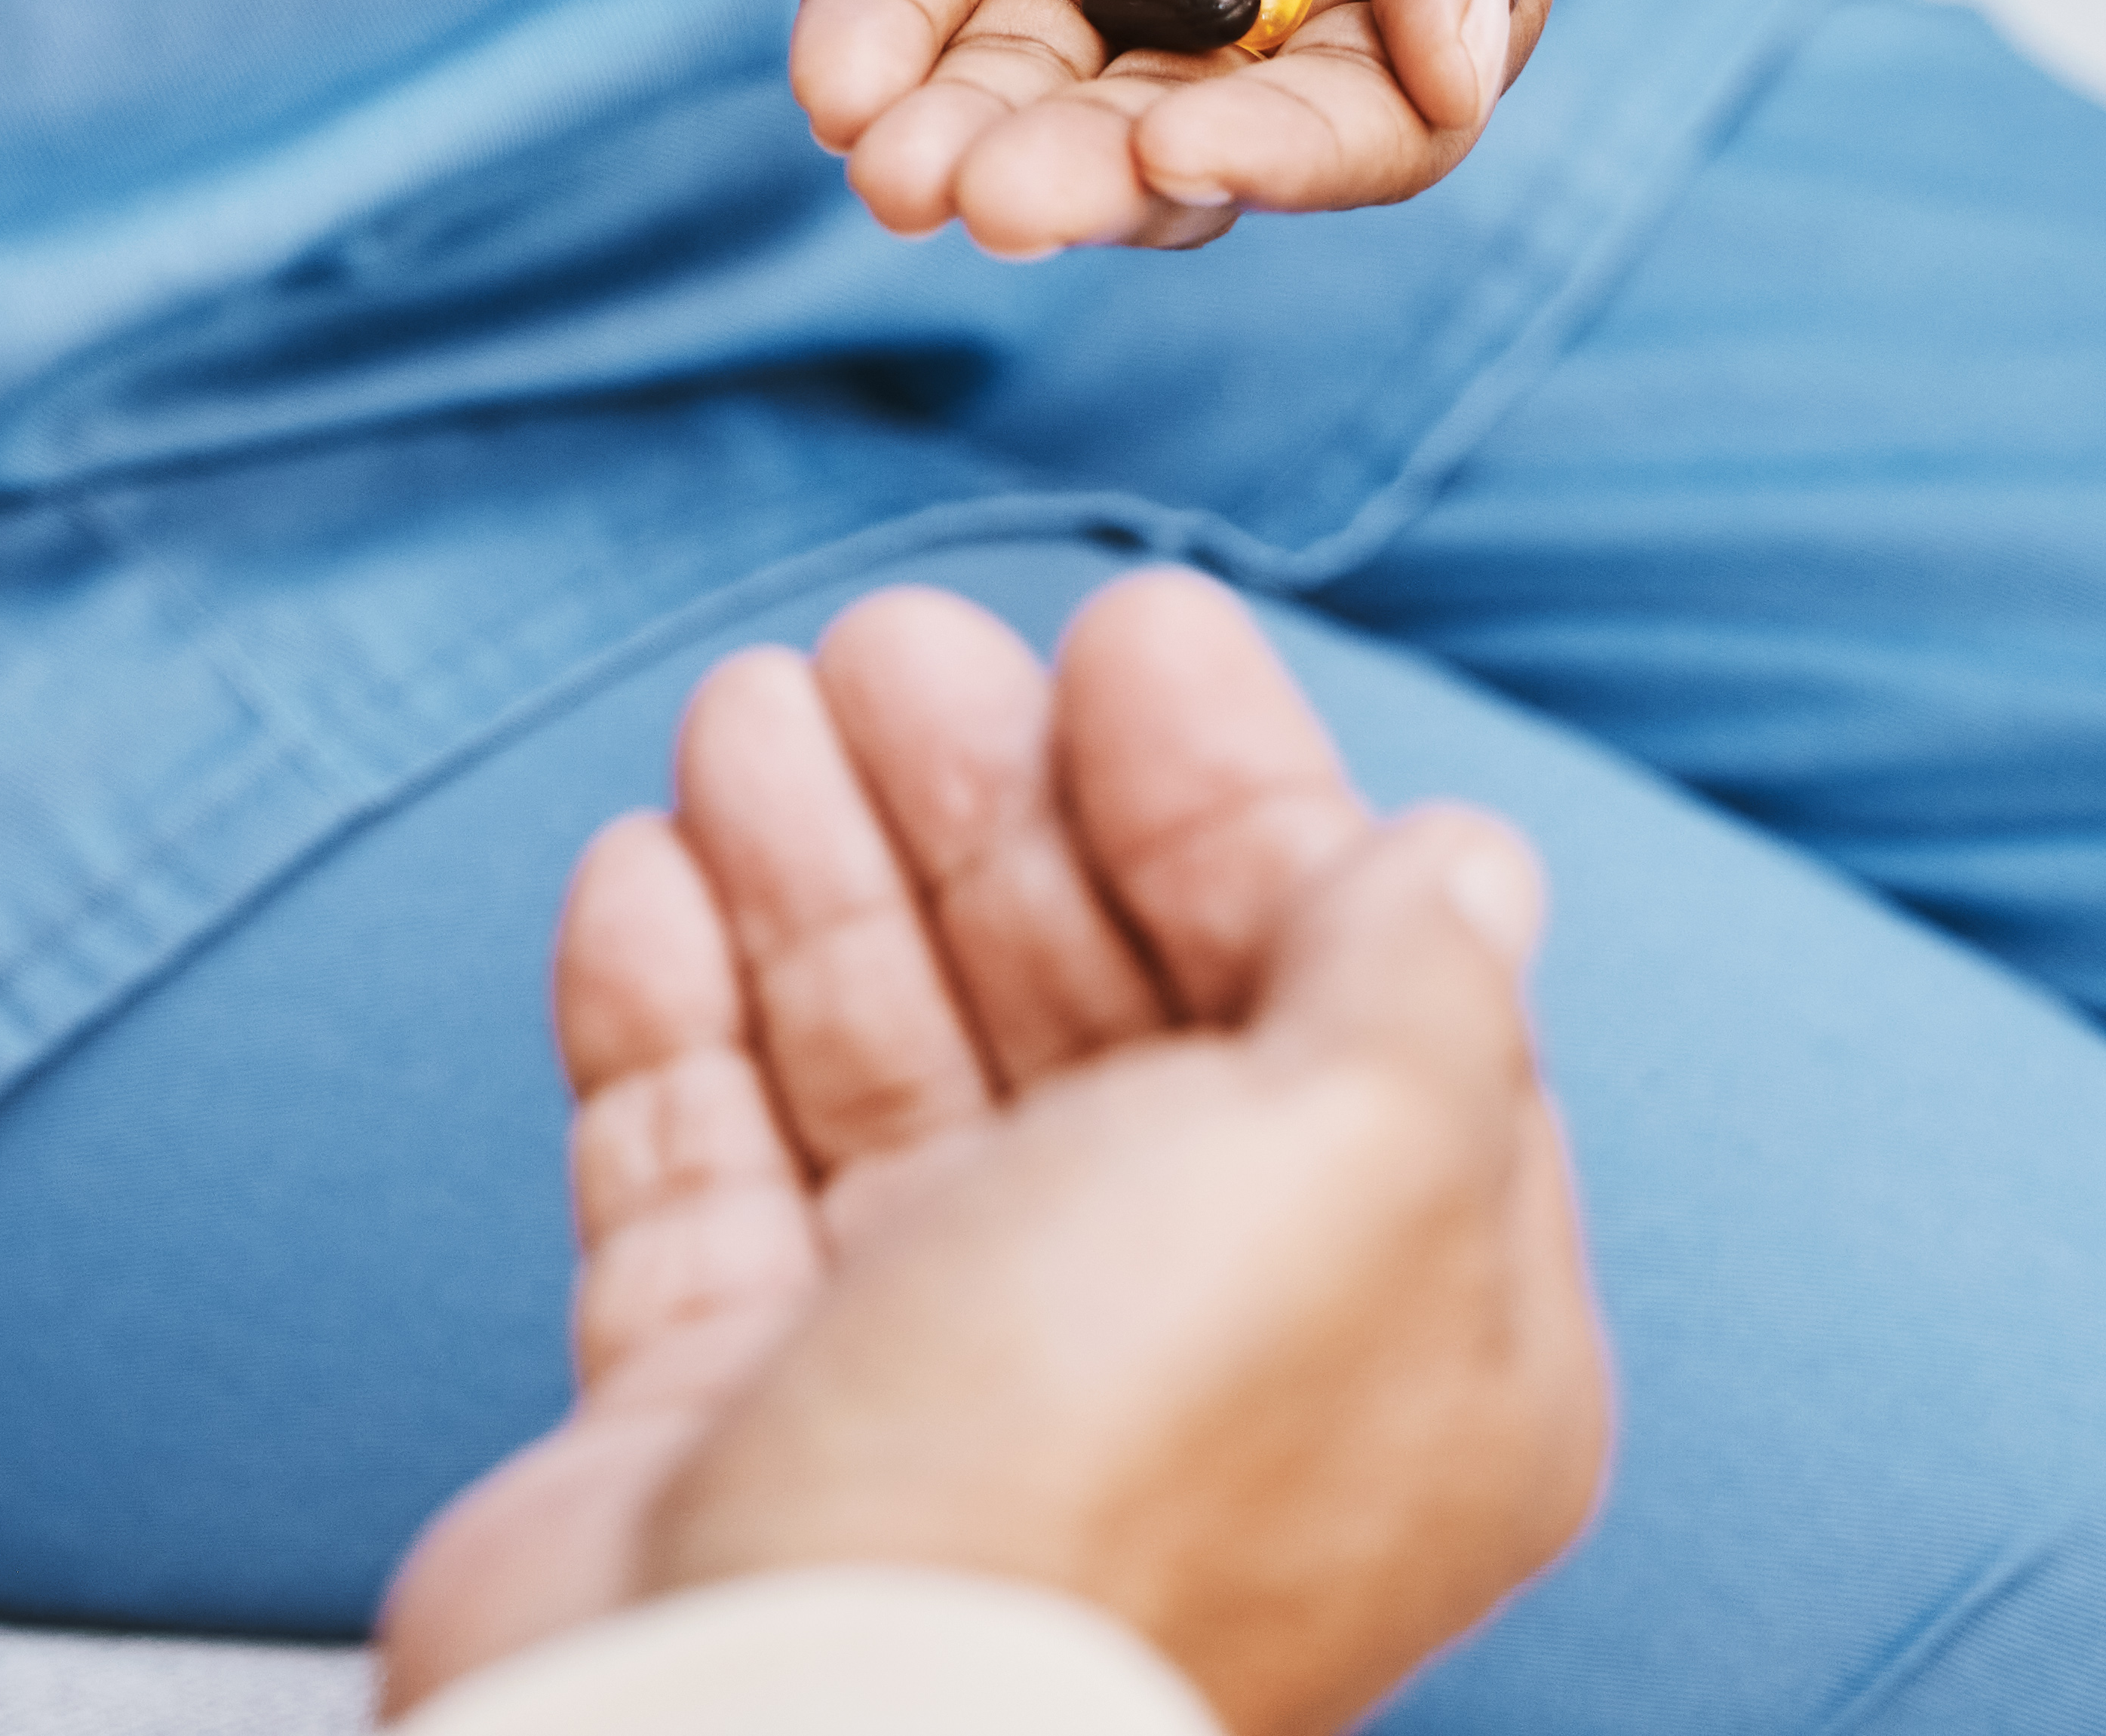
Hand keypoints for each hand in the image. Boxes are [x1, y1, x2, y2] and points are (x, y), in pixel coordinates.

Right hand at [376, 572, 1606, 1735]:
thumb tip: (1464, 864)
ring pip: (876, 1071)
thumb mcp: (1349, 1175)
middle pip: (1084, 1015)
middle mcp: (1169, 1364)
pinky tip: (640, 876)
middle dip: (988, 807)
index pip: (1327, 999)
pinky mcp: (722, 1423)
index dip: (1228, 796)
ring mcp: (930, 1396)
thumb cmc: (1080, 1475)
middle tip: (890, 647)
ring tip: (747, 711)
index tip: (1123, 629)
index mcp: (1385, 1336)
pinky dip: (670, 1013)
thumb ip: (1419, 997)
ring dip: (812, 872)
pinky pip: (697, 1171)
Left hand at [788, 0, 1622, 251]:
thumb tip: (1464, 60)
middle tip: (1004, 199)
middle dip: (1083, 175)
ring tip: (902, 176)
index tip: (1189, 155)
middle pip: (1165, 130)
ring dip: (959, 139)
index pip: (1358, 117)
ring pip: (1019, 77)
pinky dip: (864, 31)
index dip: (1280, 159)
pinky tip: (836, 89)